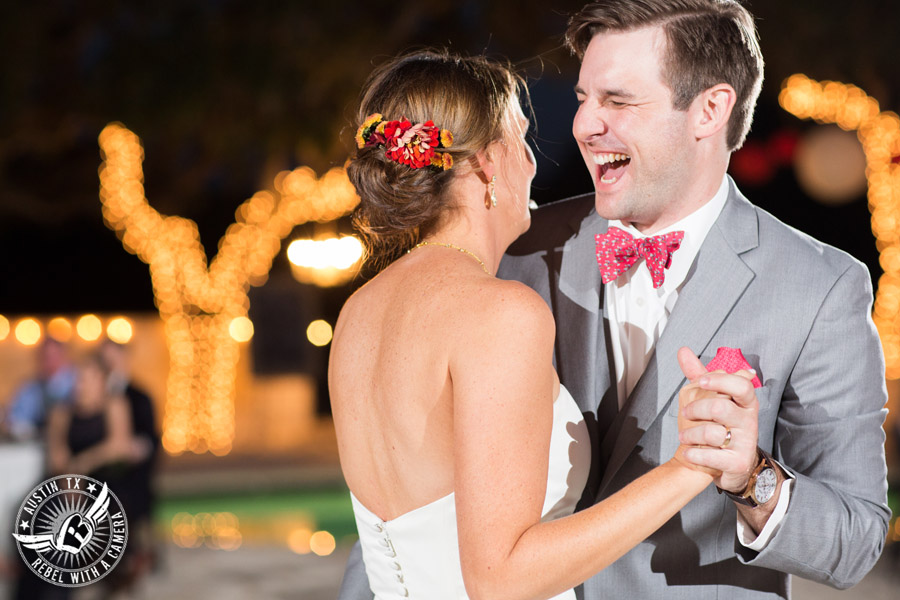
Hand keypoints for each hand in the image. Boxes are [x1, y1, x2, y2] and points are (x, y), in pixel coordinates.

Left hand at [675, 347, 759, 492]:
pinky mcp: (738, 462)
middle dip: (696, 409)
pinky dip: (694, 454)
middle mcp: (749, 421)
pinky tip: (689, 452)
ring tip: (684, 436)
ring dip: (691, 433)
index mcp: (744, 402)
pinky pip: (712, 456)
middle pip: (720, 407)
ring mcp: (745, 443)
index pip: (741, 385)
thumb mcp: (710, 398)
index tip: (702, 380)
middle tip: (685, 413)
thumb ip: (699, 376)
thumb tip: (683, 351)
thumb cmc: (716, 425)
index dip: (721, 381)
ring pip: (712, 432)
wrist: (724, 463)